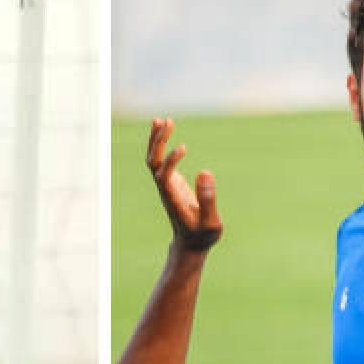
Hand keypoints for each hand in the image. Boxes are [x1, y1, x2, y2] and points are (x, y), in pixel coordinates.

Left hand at [147, 117, 221, 251]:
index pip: (163, 177)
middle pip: (153, 164)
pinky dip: (160, 144)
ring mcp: (165, 185)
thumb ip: (208, 200)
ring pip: (154, 160)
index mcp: (173, 199)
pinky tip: (163, 128)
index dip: (170, 161)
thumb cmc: (202, 235)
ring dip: (157, 140)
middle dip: (158, 143)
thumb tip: (205, 172)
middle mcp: (165, 189)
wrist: (190, 243)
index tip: (184, 148)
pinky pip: (160, 160)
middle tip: (167, 122)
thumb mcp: (210, 223)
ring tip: (163, 120)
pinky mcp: (169, 181)